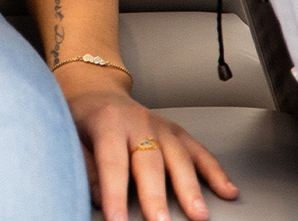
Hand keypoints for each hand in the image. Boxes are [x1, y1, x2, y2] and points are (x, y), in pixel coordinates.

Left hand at [59, 69, 236, 220]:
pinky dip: (215, 172)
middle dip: (156, 194)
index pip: (113, 162)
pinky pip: (199, 151)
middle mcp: (139, 122)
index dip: (115, 193)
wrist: (95, 90)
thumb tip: (99, 197)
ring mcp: (161, 126)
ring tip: (198, 214)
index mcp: (108, 122)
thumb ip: (85, 165)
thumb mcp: (70, 134)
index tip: (117, 219)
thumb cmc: (83, 116)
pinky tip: (228, 191)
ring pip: (179, 157)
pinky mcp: (176, 132)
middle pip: (150, 162)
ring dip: (190, 187)